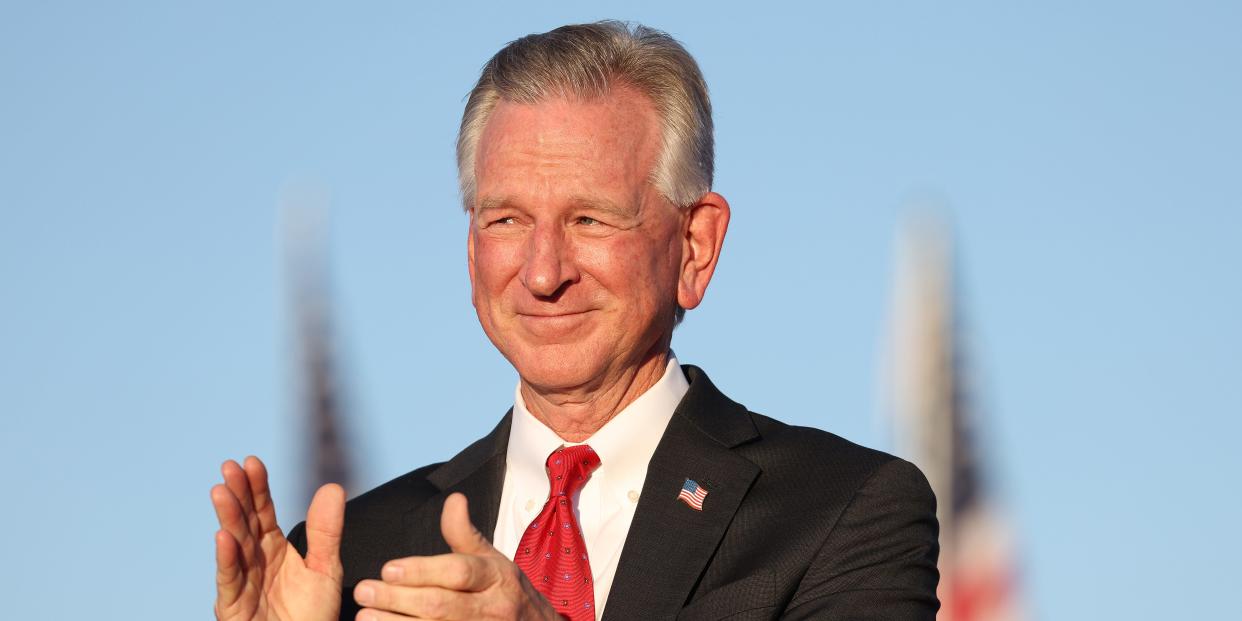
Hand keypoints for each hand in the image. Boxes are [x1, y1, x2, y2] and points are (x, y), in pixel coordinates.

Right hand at [211, 456, 345, 620]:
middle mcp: (254, 562)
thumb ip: (327, 531)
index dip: (257, 488)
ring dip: (228, 519)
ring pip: (234, 546)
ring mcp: (242, 584)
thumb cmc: (311, 617)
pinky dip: (228, 559)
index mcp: (273, 550)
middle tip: (230, 467)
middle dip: (237, 495)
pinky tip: (223, 537)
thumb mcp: (325, 570)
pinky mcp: (234, 608)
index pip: (263, 512)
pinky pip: (231, 581)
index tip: (252, 462)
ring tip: (221, 491)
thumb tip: (333, 487)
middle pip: (245, 523)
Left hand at [352, 493, 560, 620]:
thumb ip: (465, 534)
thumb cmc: (505, 591)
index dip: (422, 570)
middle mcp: (489, 609)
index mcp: (495, 578)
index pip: (458, 572)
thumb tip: (453, 500)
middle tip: (364, 591)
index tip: (388, 568)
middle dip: (399, 599)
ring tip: (365, 616)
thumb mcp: (492, 558)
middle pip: (440, 606)